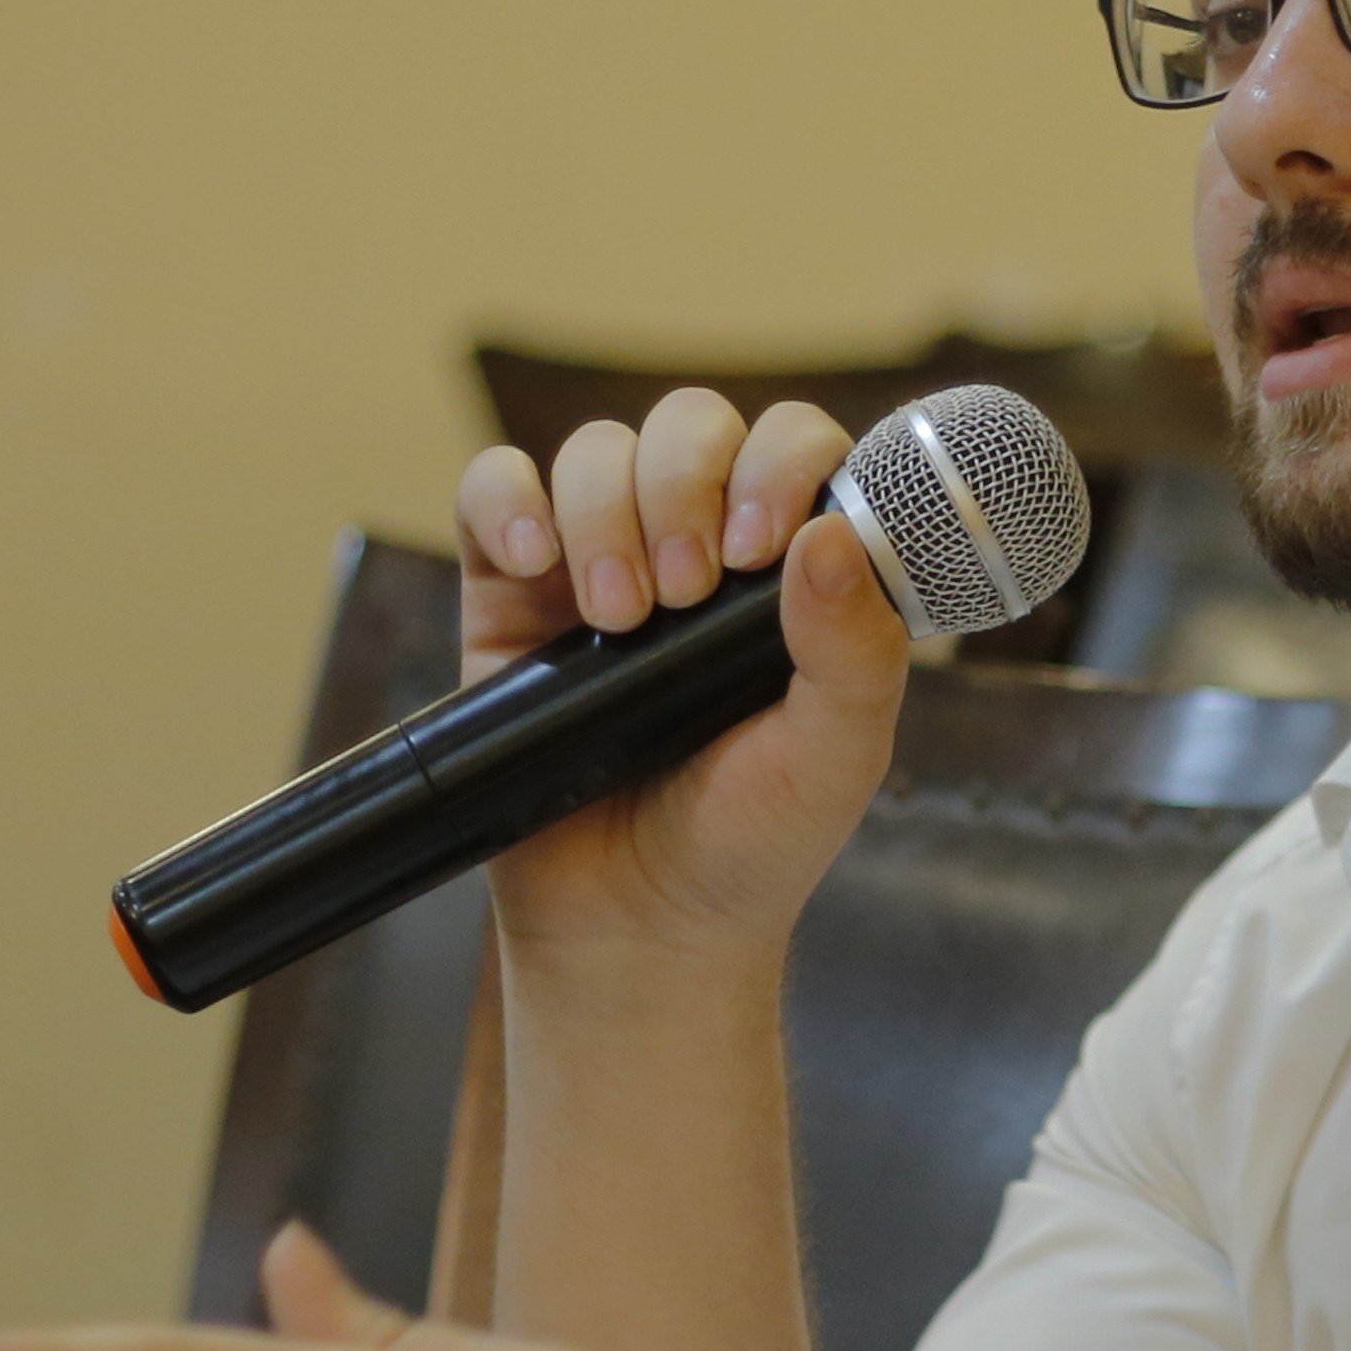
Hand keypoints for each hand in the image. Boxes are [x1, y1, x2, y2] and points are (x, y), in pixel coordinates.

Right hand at [446, 387, 906, 970]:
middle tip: (686, 592)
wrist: (636, 924)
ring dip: (604, 512)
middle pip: (692, 426)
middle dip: (685, 485)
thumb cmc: (752, 841)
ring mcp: (606, 562)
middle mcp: (705, 551)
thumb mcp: (838, 756)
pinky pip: (494, 488)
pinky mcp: (513, 595)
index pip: (800, 450)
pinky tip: (531, 565)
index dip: (782, 465)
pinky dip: (507, 501)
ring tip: (619, 620)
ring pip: (596, 450)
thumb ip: (856, 650)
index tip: (764, 546)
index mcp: (799, 575)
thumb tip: (835, 535)